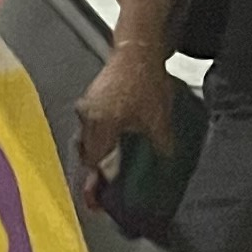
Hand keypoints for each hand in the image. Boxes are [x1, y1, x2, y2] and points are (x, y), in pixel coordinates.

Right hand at [76, 35, 178, 183]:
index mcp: (101, 125)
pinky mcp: (91, 98)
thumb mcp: (159, 119)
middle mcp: (87, 117)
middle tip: (105, 186)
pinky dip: (101, 137)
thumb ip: (160, 147)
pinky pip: (91, 125)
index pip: (93, 163)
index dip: (94, 184)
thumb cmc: (145, 80)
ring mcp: (87, 106)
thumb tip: (164, 166)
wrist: (138, 49)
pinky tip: (115, 138)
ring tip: (112, 163)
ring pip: (87, 140)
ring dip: (98, 153)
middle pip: (86, 154)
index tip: (95, 202)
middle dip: (96, 170)